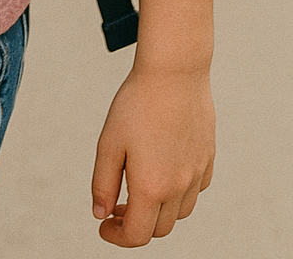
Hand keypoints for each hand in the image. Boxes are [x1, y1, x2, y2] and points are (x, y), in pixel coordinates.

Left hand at [92, 67, 213, 245]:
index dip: (117, 236)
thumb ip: (103, 183)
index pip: (137, 235)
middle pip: (159, 229)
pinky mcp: (207, 158)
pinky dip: (178, 193)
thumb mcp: (109, 142)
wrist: (174, 72)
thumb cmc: (137, 103)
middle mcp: (179, 187)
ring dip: (158, 211)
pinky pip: (194, 191)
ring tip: (137, 188)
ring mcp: (197, 173)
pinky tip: (162, 171)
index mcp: (152, 187)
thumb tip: (100, 214)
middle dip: (136, 225)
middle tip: (116, 207)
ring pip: (180, 213)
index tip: (104, 226)